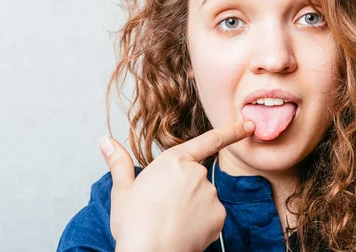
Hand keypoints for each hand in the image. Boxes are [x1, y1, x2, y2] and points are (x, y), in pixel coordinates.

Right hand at [99, 120, 254, 251]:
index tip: (250, 124)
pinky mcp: (219, 215)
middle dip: (184, 191)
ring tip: (170, 222)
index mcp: (174, 161)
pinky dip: (201, 223)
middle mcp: (197, 173)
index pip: (210, 141)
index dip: (233, 131)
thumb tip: (105, 140)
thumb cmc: (134, 224)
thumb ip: (119, 162)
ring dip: (192, 207)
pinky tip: (185, 231)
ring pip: (204, 198)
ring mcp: (210, 194)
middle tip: (162, 209)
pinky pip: (212, 215)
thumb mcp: (123, 190)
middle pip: (196, 178)